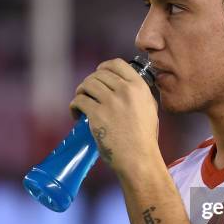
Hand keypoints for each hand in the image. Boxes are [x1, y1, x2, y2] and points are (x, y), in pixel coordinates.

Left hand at [69, 58, 160, 173]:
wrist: (139, 159)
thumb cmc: (145, 139)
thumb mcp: (150, 109)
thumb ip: (139, 95)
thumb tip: (124, 85)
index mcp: (139, 87)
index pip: (117, 64)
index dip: (104, 67)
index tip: (98, 74)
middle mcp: (125, 91)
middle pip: (99, 75)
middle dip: (90, 82)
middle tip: (87, 93)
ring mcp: (110, 102)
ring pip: (87, 85)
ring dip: (80, 92)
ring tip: (80, 102)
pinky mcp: (97, 115)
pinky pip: (79, 101)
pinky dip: (74, 106)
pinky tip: (76, 114)